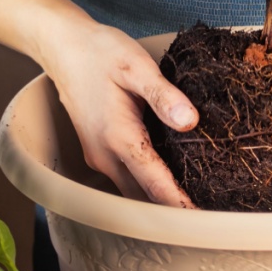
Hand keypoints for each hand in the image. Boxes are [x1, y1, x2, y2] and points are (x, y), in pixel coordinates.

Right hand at [34, 23, 198, 207]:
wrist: (61, 48)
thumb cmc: (99, 53)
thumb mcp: (135, 65)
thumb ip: (163, 95)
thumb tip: (190, 121)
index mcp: (119, 137)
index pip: (154, 184)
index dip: (179, 205)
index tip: (202, 221)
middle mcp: (106, 156)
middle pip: (143, 197)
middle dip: (173, 210)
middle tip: (209, 216)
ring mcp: (99, 157)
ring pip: (133, 192)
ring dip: (159, 201)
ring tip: (195, 203)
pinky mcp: (98, 153)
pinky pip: (126, 179)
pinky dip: (147, 187)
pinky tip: (171, 179)